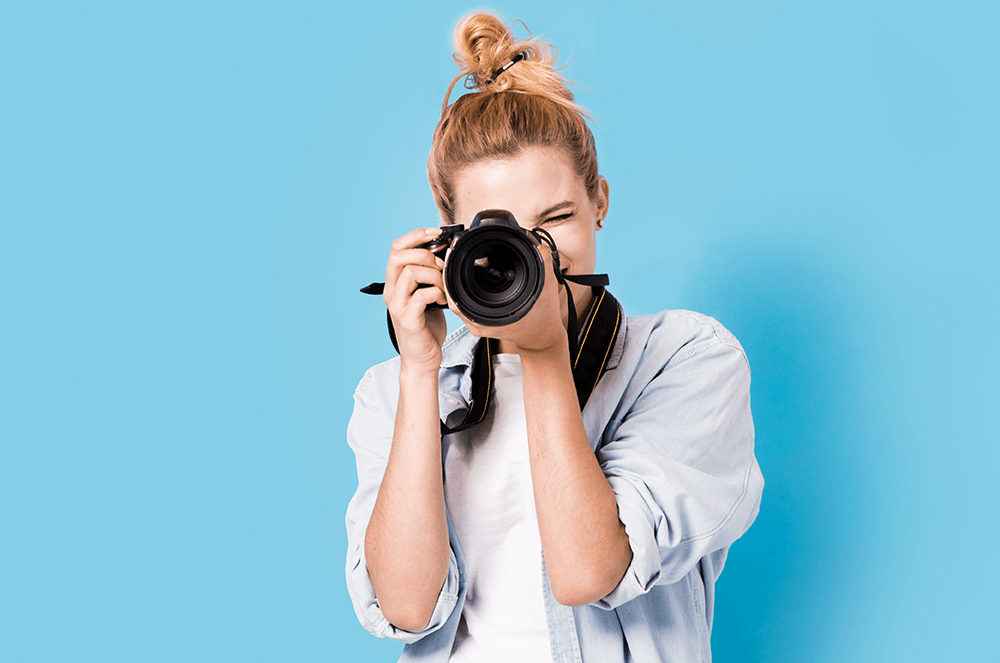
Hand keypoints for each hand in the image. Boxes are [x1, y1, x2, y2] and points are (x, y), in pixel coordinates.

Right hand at [383, 227, 448, 373]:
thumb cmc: (425, 327)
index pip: (396, 248)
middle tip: (441, 266)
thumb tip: (445, 254)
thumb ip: (428, 276)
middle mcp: (391, 291)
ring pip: (411, 272)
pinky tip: (443, 301)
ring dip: (434, 274)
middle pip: (399, 255)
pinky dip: (437, 293)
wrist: (421, 359)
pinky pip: (421, 295)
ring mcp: (398, 305)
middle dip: (425, 253)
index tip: (437, 233)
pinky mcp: (408, 319)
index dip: (416, 235)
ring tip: (443, 287)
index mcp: (394, 282)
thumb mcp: (425, 295)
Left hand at [447, 240, 569, 355]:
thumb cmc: (544, 314)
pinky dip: (462, 287)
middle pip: (453, 294)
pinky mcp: (479, 321)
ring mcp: (477, 323)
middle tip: (451, 251)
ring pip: (456, 298)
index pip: (457, 293)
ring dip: (454, 279)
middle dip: (451, 271)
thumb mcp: (546, 282)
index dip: (450, 272)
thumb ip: (540, 257)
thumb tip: (528, 237)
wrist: (542, 336)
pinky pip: (463, 302)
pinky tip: (464, 274)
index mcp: (490, 315)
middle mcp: (479, 322)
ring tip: (455, 259)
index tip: (450, 252)